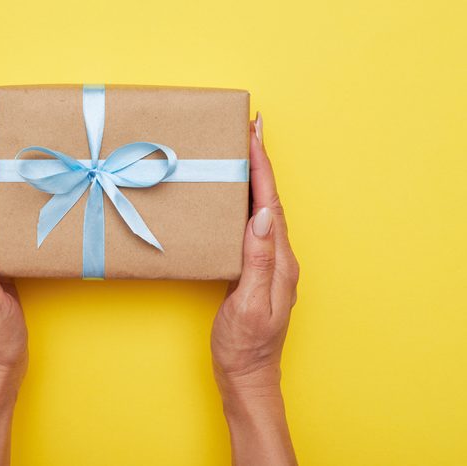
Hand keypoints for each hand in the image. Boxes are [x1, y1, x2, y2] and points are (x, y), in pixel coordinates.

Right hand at [211, 113, 298, 464]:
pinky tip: (235, 198)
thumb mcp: (248, 303)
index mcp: (279, 261)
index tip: (254, 135)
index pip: (271, 204)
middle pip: (271, 201)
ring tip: (242, 154)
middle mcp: (279, 257)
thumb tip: (263, 215)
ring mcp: (269, 264)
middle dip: (261, 163)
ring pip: (262, 211)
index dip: (263, 167)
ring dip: (255, 180)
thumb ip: (258, 260)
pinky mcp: (255, 270)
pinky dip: (245, 203)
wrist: (246, 375)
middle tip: (250, 131)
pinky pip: (252, 227)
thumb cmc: (245, 345)